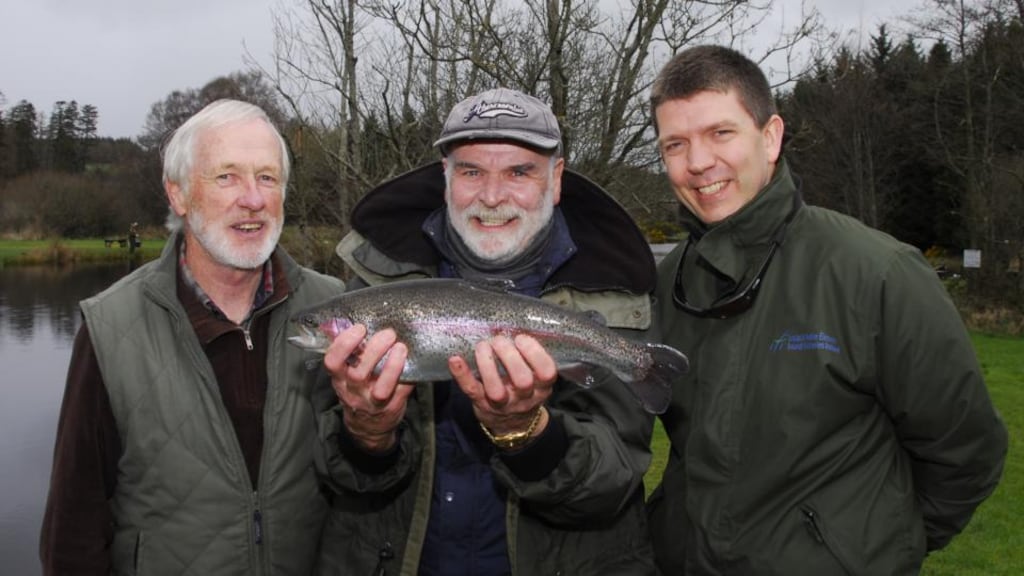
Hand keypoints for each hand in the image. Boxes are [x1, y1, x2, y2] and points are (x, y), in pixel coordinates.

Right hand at [324, 324, 412, 451]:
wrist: (368, 426)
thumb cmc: (358, 390)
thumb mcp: (345, 373)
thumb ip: (346, 351)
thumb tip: (343, 321)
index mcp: (339, 379)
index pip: (333, 362)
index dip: (344, 344)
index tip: (359, 329)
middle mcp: (353, 391)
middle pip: (358, 373)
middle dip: (374, 350)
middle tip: (388, 334)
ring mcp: (372, 402)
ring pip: (381, 387)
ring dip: (392, 366)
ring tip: (401, 347)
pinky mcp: (391, 407)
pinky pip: (401, 392)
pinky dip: (408, 377)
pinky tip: (412, 362)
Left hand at [449, 334, 556, 439]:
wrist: (513, 424)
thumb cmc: (524, 389)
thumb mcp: (537, 376)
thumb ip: (531, 357)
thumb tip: (514, 324)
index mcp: (542, 386)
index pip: (547, 372)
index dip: (535, 352)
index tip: (521, 338)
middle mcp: (525, 398)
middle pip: (522, 381)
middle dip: (509, 355)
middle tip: (499, 341)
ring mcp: (503, 404)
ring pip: (496, 389)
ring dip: (487, 363)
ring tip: (483, 346)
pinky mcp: (482, 404)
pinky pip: (471, 390)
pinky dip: (462, 374)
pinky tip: (455, 359)